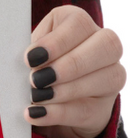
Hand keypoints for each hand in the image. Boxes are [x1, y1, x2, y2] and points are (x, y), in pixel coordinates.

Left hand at [24, 5, 124, 137]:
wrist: (45, 97)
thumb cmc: (35, 64)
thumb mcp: (31, 53)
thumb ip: (31, 54)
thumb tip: (26, 63)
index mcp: (79, 23)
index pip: (79, 23)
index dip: (57, 41)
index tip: (31, 58)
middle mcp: (103, 44)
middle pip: (106, 45)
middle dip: (71, 64)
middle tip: (37, 79)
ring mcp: (111, 75)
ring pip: (107, 77)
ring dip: (68, 90)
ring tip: (37, 97)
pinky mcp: (104, 106)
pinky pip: (90, 109)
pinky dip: (60, 113)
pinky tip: (37, 114)